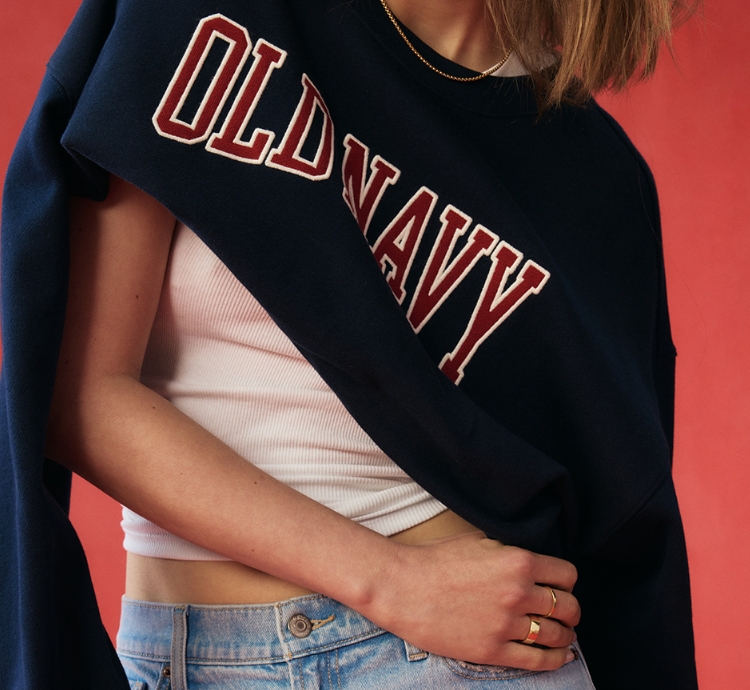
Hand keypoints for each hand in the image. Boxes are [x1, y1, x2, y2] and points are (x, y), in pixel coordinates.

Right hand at [362, 532, 579, 670]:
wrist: (402, 586)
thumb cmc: (435, 559)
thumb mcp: (478, 540)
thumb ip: (510, 550)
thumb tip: (531, 558)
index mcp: (517, 561)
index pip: (567, 575)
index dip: (566, 580)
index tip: (561, 585)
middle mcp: (519, 593)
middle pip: (568, 606)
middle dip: (570, 609)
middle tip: (565, 612)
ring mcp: (507, 625)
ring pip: (558, 635)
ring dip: (566, 635)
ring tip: (563, 634)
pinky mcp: (493, 650)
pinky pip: (539, 661)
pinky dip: (556, 660)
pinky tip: (559, 656)